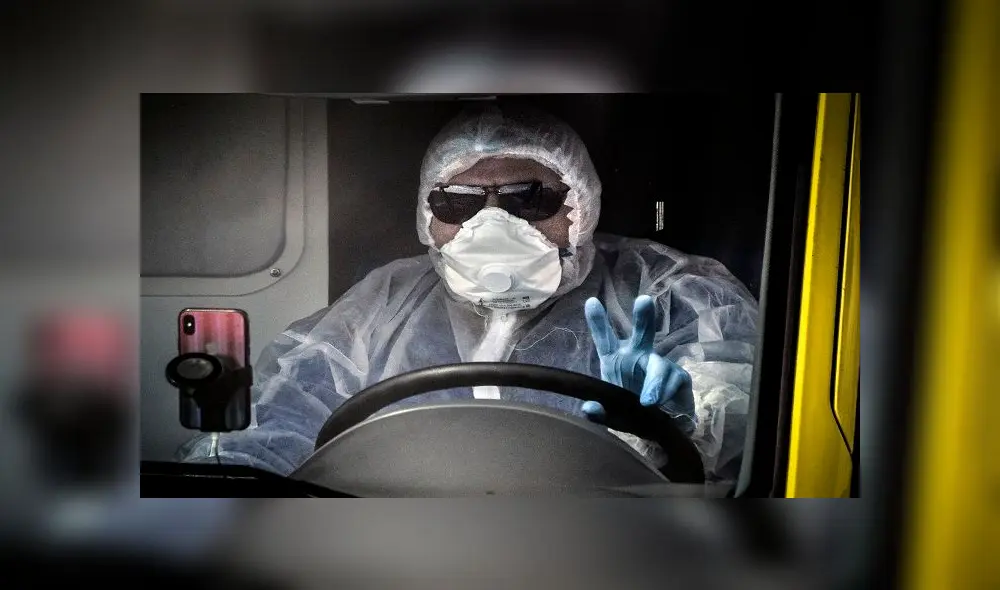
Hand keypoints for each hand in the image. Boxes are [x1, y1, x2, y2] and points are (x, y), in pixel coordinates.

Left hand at [581, 295, 693, 422]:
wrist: (660, 429)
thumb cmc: (631, 414)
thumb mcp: (612, 416)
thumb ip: (600, 412)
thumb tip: (588, 408)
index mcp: (615, 360)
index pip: (605, 340)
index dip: (598, 322)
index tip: (591, 302)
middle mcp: (638, 356)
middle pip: (643, 333)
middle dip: (643, 316)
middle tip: (644, 300)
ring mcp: (660, 364)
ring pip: (660, 366)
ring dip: (654, 384)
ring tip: (648, 402)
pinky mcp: (678, 376)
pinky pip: (674, 381)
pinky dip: (666, 394)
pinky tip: (660, 404)